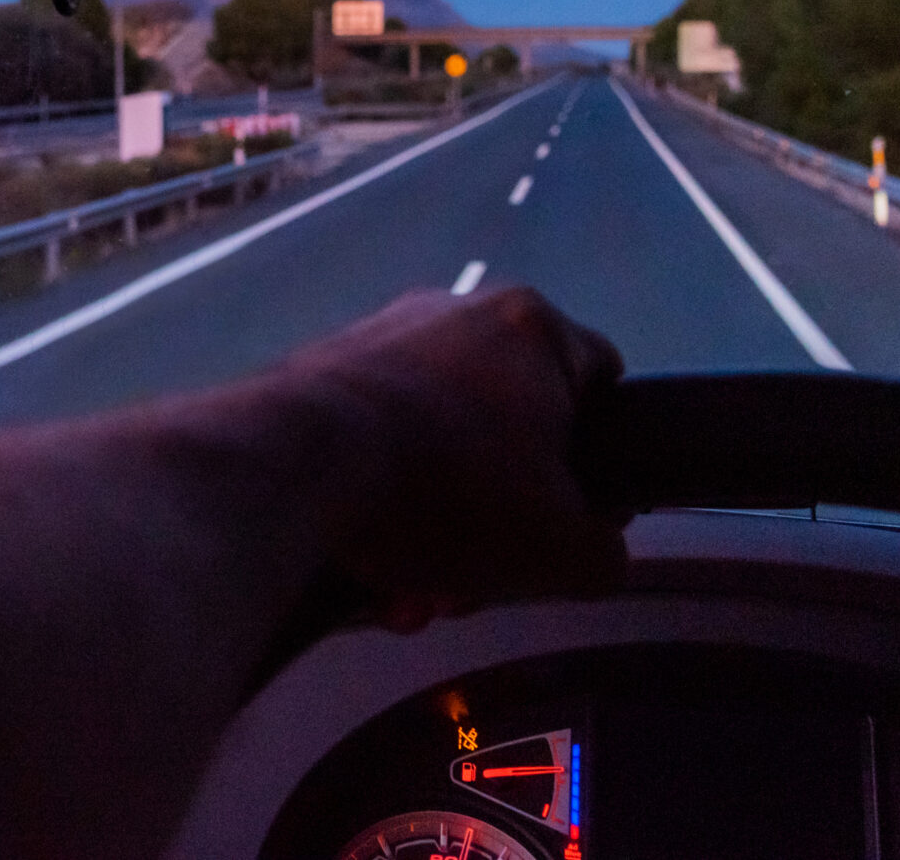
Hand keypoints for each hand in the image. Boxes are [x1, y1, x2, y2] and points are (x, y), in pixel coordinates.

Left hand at [271, 285, 627, 627]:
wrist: (296, 466)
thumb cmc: (452, 492)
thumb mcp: (562, 551)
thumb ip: (603, 550)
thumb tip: (595, 545)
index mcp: (531, 327)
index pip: (599, 379)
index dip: (601, 451)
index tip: (577, 510)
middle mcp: (455, 310)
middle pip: (507, 428)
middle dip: (498, 516)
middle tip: (480, 575)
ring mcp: (379, 334)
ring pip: (437, 446)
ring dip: (435, 525)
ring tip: (415, 589)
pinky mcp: (317, 368)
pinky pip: (373, 444)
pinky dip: (378, 503)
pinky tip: (369, 568)